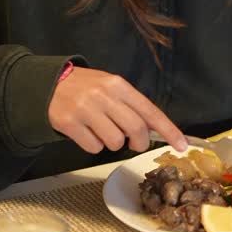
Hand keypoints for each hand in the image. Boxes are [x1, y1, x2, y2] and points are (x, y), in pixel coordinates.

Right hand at [48, 67, 187, 155]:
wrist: (49, 84)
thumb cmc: (86, 87)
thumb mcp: (110, 87)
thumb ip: (130, 105)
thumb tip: (153, 130)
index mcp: (118, 85)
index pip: (150, 110)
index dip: (169, 130)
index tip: (182, 145)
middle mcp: (103, 95)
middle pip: (135, 129)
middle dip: (139, 142)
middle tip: (134, 143)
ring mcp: (85, 109)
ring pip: (114, 142)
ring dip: (112, 144)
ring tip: (102, 131)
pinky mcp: (69, 123)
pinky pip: (94, 147)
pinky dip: (94, 146)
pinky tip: (86, 133)